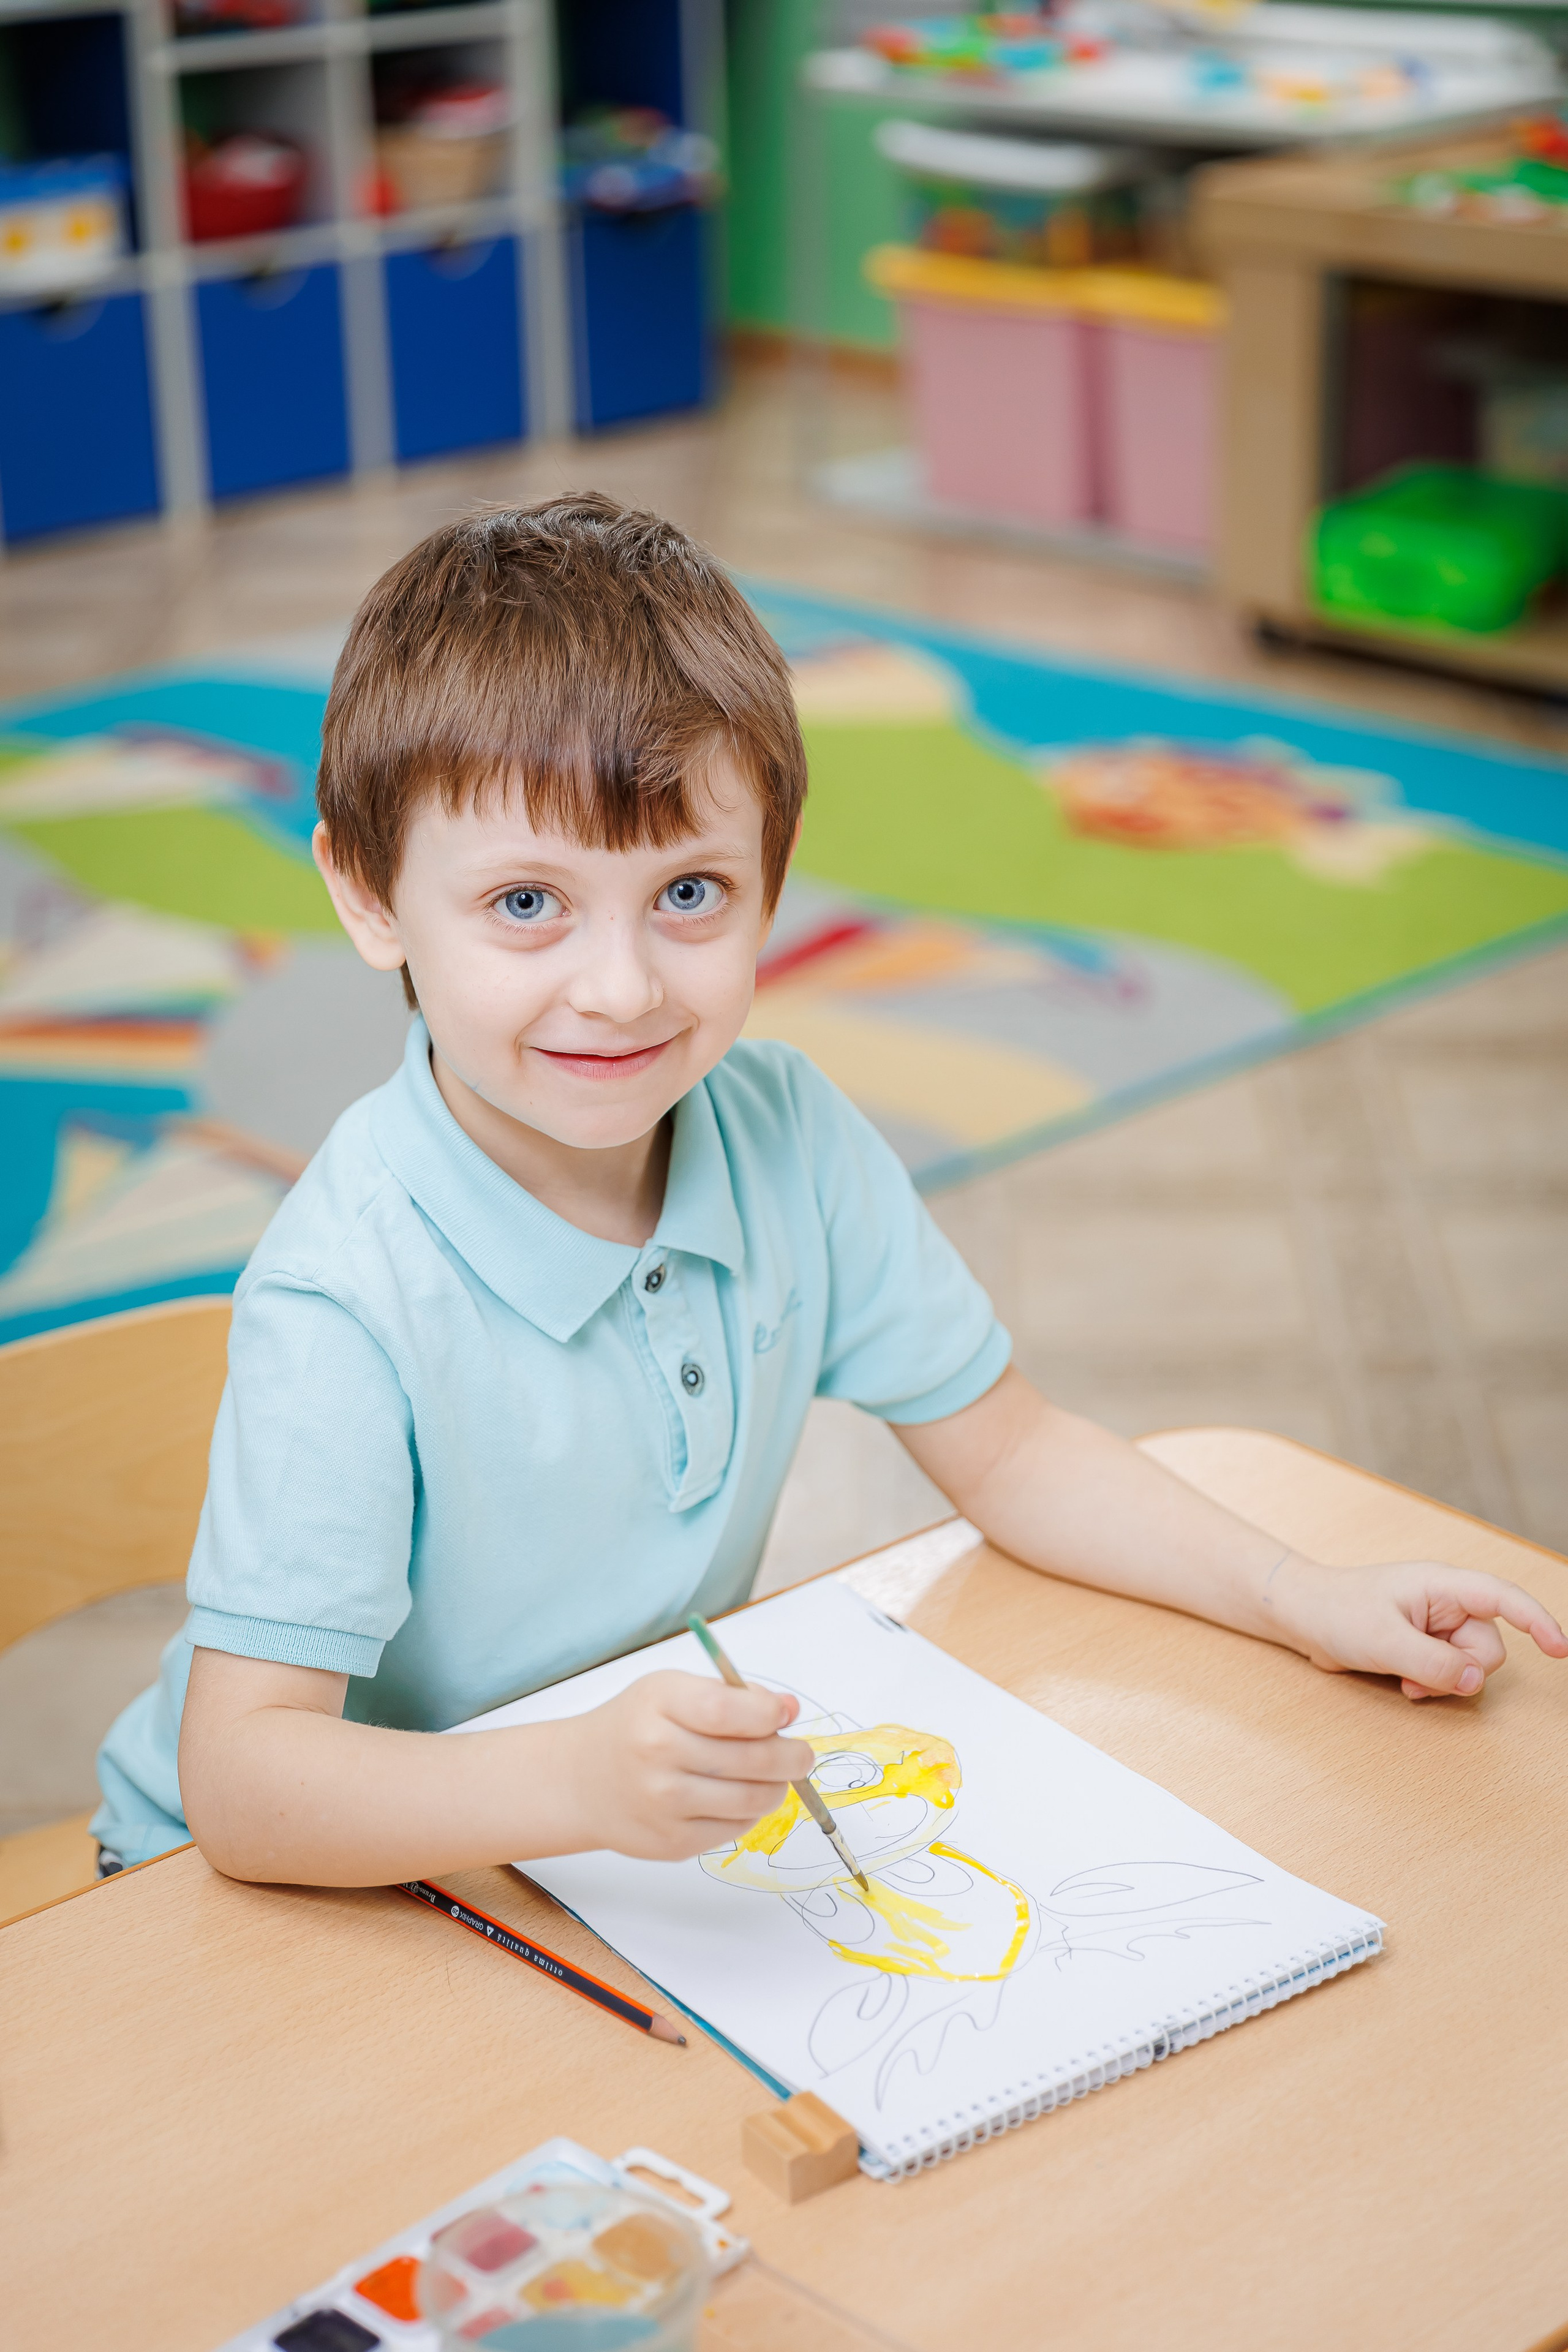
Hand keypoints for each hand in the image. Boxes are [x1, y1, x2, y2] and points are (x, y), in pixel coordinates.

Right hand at [556, 1671, 815, 1859]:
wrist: (582, 1780)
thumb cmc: (636, 1726)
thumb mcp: (671, 1691)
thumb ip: (731, 1696)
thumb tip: (789, 1709)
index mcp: (660, 1706)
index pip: (729, 1711)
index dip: (769, 1714)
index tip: (785, 1715)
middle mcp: (658, 1755)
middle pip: (753, 1760)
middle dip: (792, 1756)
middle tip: (800, 1754)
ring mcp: (665, 1805)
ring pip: (754, 1799)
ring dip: (775, 1787)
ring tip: (771, 1775)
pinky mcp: (673, 1842)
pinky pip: (736, 1828)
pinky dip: (748, 1812)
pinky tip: (734, 1796)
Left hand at [1266, 1555, 1567, 1699]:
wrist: (1304, 1617)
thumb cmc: (1337, 1613)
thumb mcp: (1384, 1640)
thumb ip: (1432, 1662)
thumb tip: (1474, 1680)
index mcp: (1441, 1585)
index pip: (1502, 1597)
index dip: (1536, 1621)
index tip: (1561, 1650)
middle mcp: (1446, 1603)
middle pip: (1488, 1648)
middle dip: (1462, 1671)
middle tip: (1419, 1676)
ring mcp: (1437, 1625)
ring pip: (1471, 1666)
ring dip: (1444, 1682)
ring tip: (1406, 1680)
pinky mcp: (1427, 1645)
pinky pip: (1450, 1674)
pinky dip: (1434, 1685)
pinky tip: (1406, 1685)